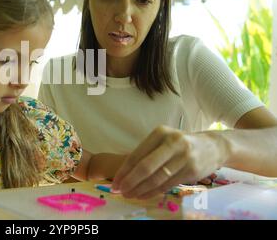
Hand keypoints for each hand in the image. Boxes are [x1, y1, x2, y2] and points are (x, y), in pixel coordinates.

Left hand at [111, 125, 229, 198]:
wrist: (213, 146)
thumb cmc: (180, 144)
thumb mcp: (164, 140)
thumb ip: (146, 153)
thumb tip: (124, 173)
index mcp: (160, 132)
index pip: (137, 154)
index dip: (124, 171)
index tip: (114, 182)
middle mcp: (172, 142)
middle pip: (146, 167)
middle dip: (130, 182)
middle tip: (119, 191)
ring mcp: (184, 157)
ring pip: (157, 178)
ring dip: (140, 189)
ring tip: (129, 195)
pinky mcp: (192, 171)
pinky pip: (167, 185)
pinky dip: (153, 192)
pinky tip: (143, 195)